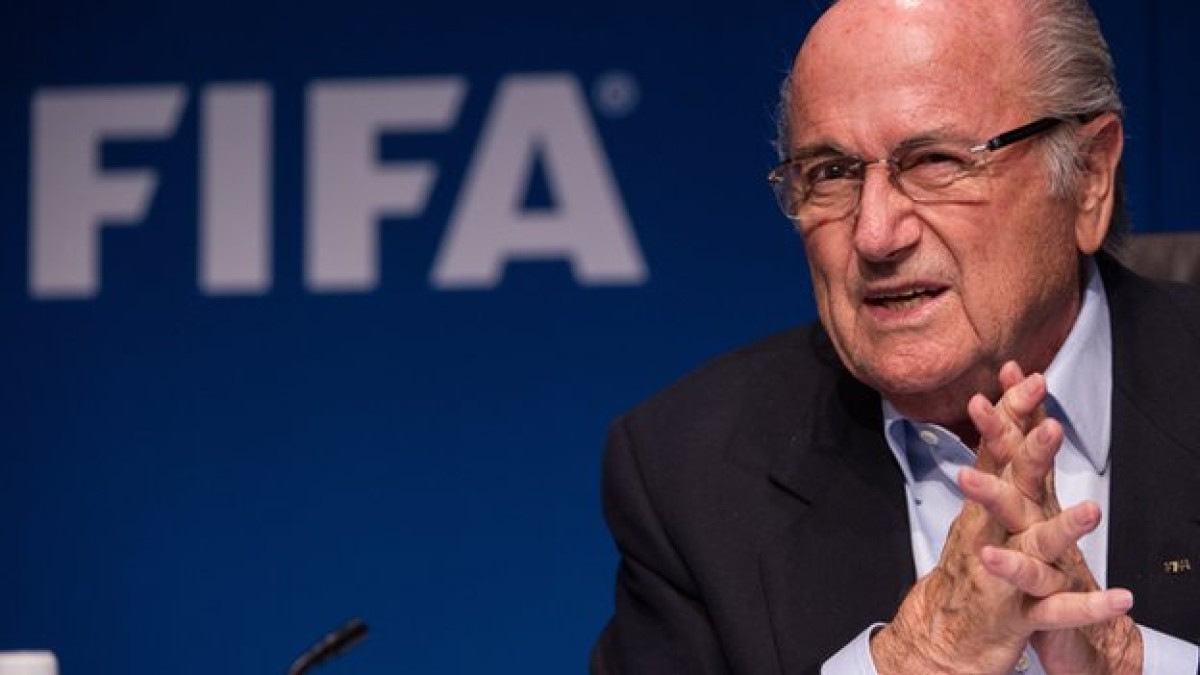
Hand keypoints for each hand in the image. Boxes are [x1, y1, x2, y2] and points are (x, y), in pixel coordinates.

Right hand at [869, 363, 1135, 674]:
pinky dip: (1089, 605)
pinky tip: (1121, 597)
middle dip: (1029, 456)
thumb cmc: (968, 571)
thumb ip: (993, 472)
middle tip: (1051, 428)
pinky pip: (1058, 610)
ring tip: (1094, 511)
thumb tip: (1003, 422)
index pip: (997, 453)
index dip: (1010, 414)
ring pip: (1034, 549)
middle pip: (1010, 490)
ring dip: (1063, 529)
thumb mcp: (978, 514)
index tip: (1027, 378)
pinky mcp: (1019, 614)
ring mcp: (1003, 575)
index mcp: (984, 510)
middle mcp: (990, 536)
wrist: (943, 636)